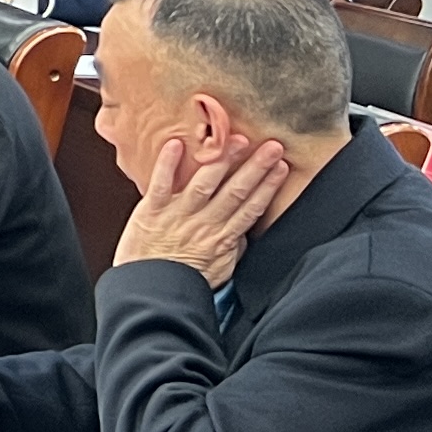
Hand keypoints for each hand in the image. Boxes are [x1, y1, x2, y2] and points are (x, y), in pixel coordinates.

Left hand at [114, 129, 299, 284]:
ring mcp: (178, 215)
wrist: (150, 292)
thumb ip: (233, 246)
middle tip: (272, 146)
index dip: (268, 187)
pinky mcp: (151, 211)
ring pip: (205, 183)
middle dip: (256, 167)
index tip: (281, 167)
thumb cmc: (183, 280)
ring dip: (222, 160)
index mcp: (222, 238)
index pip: (251, 208)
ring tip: (237, 140)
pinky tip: (177, 143)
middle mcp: (204, 223)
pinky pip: (160, 183)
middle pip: (235, 191)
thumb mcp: (220, 269)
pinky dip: (168, 163)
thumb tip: (245, 229)